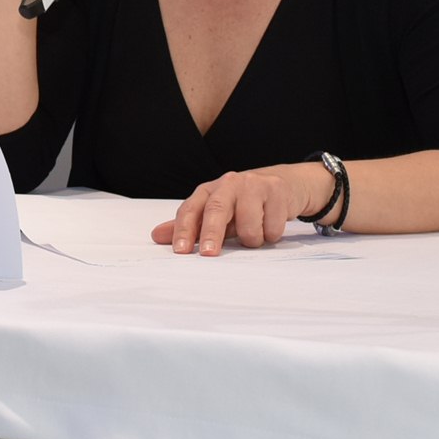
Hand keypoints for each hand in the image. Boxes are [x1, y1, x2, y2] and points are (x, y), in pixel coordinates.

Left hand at [152, 166, 317, 255]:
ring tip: (254, 235)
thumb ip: (190, 225)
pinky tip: (270, 226)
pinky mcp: (277, 191)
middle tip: (209, 254)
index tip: (180, 250)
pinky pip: (272, 226)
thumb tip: (157, 236)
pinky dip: (271, 234)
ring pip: (248, 223)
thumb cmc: (242, 202)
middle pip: (216, 209)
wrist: (282, 185)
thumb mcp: (215, 213)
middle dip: (212, 233)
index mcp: (209, 190)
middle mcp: (229, 183)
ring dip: (251, 239)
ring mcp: (254, 185)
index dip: (183, 230)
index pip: (190, 209)